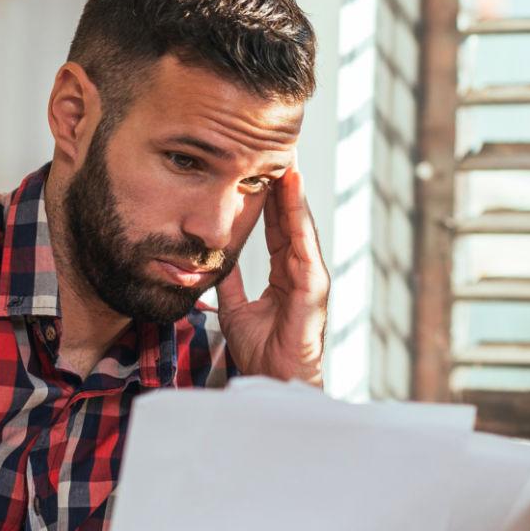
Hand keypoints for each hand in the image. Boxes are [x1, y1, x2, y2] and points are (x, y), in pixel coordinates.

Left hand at [216, 167, 328, 385]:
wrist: (274, 381)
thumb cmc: (263, 352)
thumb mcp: (235, 309)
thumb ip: (230, 283)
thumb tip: (215, 260)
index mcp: (285, 274)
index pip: (278, 227)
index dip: (271, 198)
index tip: (261, 168)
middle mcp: (302, 271)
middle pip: (292, 219)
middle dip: (286, 186)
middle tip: (279, 149)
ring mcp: (311, 278)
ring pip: (301, 226)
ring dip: (295, 194)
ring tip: (287, 162)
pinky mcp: (314, 290)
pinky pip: (305, 247)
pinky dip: (299, 220)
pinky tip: (294, 196)